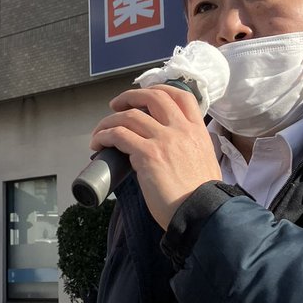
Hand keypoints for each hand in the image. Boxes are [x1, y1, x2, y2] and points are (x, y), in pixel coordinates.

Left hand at [90, 84, 221, 230]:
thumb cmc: (200, 196)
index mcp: (197, 131)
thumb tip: (169, 148)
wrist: (201, 213)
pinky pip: (119, 135)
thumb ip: (189, 147)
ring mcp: (164, 140)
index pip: (181, 96)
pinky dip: (104, 136)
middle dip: (129, 97)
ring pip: (129, 116)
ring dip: (109, 121)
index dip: (159, 89)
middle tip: (116, 106)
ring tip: (100, 133)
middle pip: (152, 97)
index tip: (143, 96)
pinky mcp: (148, 155)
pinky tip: (98, 144)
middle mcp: (181, 130)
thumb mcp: (204, 160)